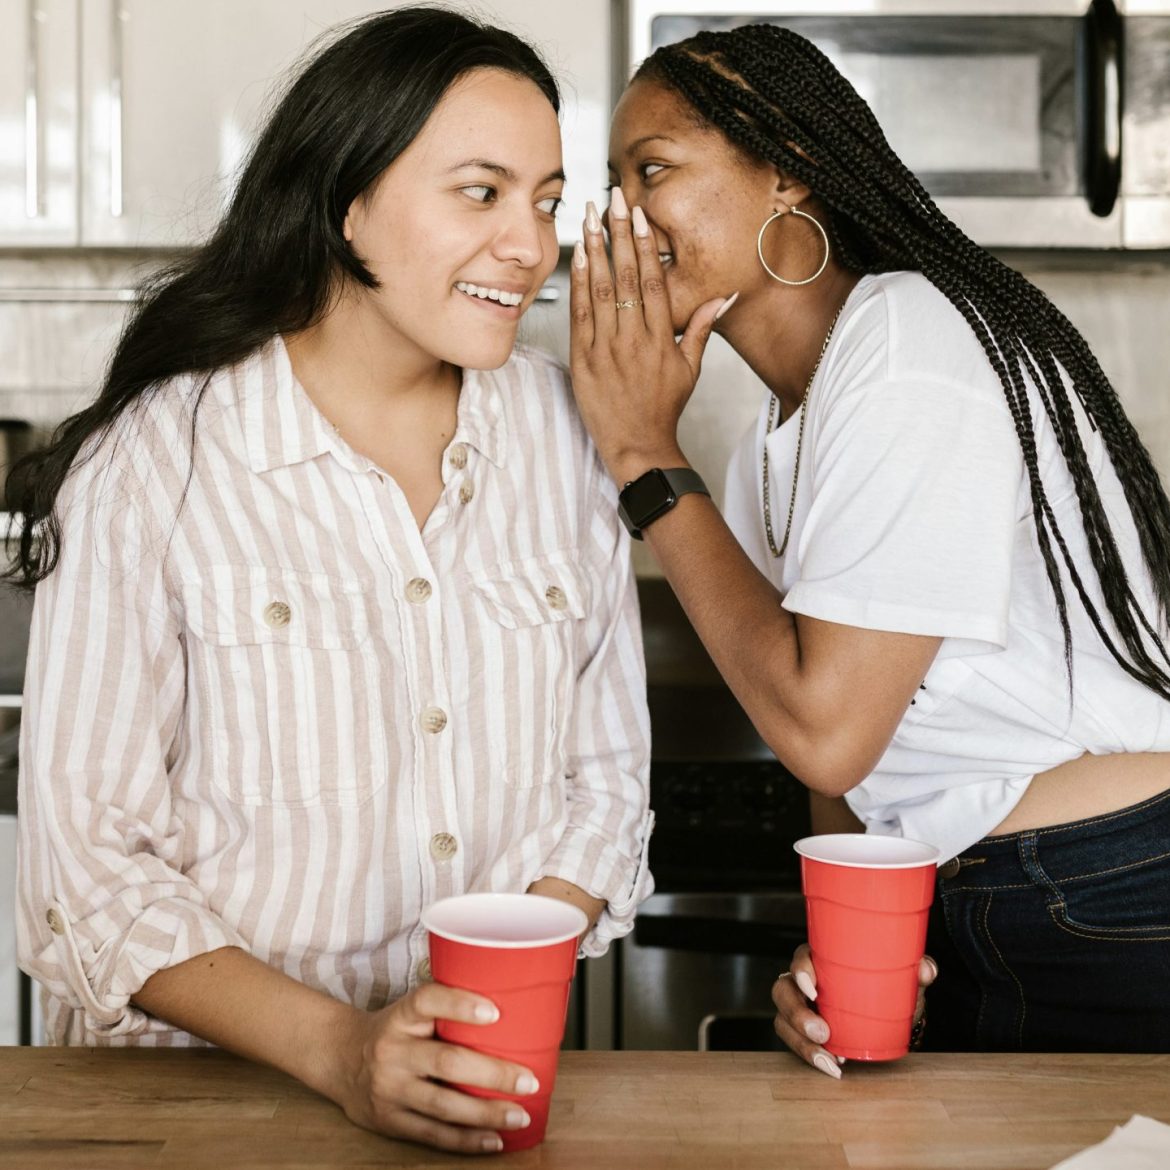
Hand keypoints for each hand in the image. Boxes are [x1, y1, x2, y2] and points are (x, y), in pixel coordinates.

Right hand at [332, 983, 539, 1153]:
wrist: (341, 1059)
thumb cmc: (395, 1029)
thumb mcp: (411, 1009)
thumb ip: (446, 1008)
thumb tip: (514, 1004)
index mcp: (401, 1015)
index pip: (428, 1001)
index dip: (460, 1005)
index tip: (495, 1012)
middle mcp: (393, 1051)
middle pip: (446, 1062)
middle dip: (492, 1074)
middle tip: (528, 1080)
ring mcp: (390, 1089)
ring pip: (443, 1105)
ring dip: (486, 1114)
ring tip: (520, 1115)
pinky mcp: (390, 1121)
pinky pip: (433, 1135)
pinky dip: (466, 1140)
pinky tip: (495, 1140)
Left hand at [568, 188, 734, 484]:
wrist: (638, 446)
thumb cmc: (663, 409)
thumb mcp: (691, 368)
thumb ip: (702, 328)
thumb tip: (726, 297)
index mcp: (663, 338)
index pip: (654, 280)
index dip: (646, 244)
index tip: (641, 215)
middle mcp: (635, 340)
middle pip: (627, 276)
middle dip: (620, 233)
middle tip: (615, 198)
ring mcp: (607, 349)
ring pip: (601, 290)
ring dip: (596, 249)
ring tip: (591, 217)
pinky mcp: (584, 360)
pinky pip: (580, 314)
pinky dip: (578, 284)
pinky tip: (577, 257)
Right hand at [772, 943, 937, 1077]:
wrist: (890, 1017)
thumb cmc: (889, 987)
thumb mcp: (903, 977)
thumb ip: (917, 969)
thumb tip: (926, 969)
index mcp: (822, 959)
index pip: (800, 958)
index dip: (800, 971)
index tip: (814, 988)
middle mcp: (805, 982)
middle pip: (783, 991)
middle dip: (797, 1014)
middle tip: (823, 1033)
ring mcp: (801, 1007)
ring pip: (783, 1021)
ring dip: (801, 1043)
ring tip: (829, 1060)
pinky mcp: (803, 1032)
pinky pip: (794, 1043)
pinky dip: (810, 1056)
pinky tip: (832, 1067)